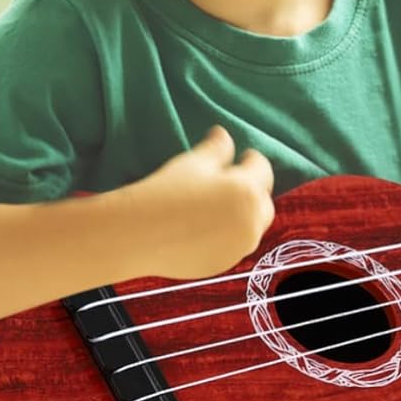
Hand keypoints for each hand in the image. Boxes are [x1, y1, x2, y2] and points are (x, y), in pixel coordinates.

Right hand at [122, 125, 274, 279]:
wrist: (137, 235)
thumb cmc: (167, 191)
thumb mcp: (193, 163)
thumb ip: (217, 148)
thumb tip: (225, 135)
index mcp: (248, 192)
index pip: (263, 169)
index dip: (250, 160)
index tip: (241, 157)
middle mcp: (252, 223)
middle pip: (263, 202)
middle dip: (252, 190)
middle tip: (230, 182)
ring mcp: (239, 248)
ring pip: (251, 227)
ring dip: (242, 215)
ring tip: (217, 206)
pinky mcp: (223, 265)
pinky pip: (233, 246)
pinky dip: (226, 236)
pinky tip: (204, 229)